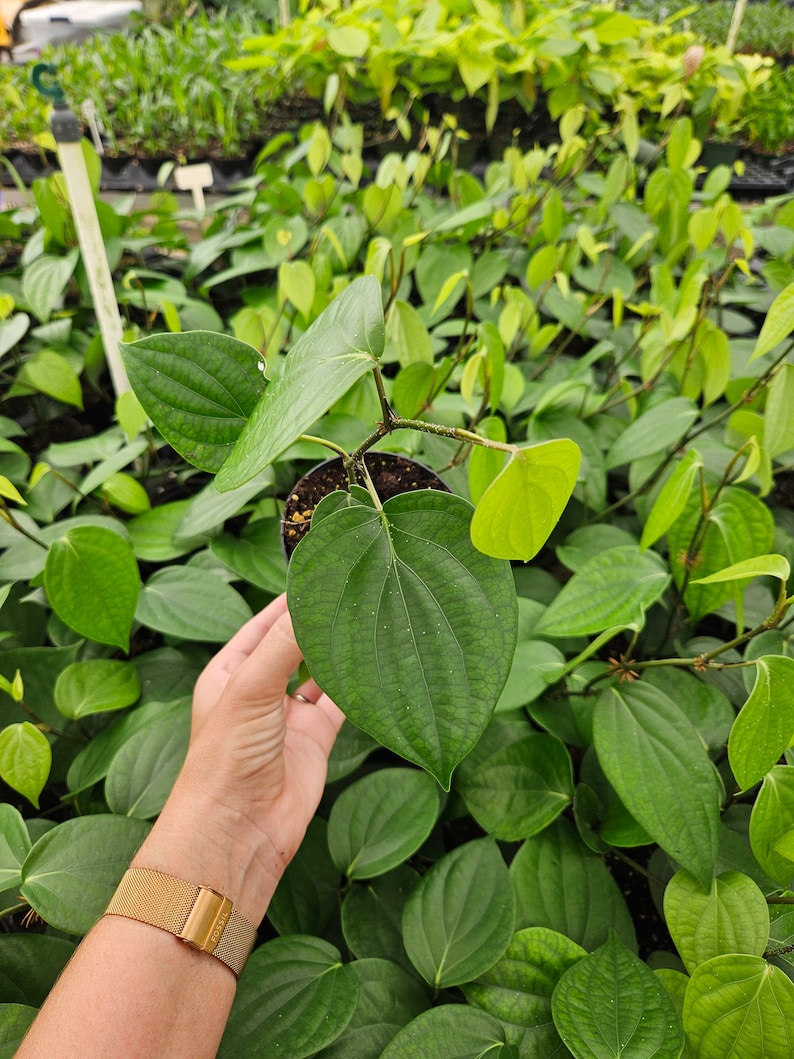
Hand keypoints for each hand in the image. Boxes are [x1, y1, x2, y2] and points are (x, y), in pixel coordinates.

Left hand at [136, 594, 343, 919]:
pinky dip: (359, 683)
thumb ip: (284, 642)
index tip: (325, 570)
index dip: (291, 597)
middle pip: (295, 644)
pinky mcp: (316, 739)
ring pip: (322, 670)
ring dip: (341, 650)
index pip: (265, 622)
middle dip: (321, 620)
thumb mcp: (250, 687)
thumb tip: (314, 597)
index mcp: (230, 671)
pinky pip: (342, 701)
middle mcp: (260, 689)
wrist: (239, 831)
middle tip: (357, 588)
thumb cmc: (225, 758)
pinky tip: (377, 660)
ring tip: (371, 616)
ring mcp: (289, 715)